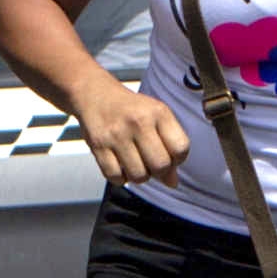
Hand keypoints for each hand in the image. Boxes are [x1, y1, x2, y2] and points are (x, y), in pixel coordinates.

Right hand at [74, 80, 190, 185]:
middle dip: (159, 171)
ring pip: (139, 175)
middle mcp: (138, 122)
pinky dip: (120, 178)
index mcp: (158, 112)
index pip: (181, 148)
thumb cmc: (132, 110)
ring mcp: (116, 134)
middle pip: (161, 165)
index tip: (169, 155)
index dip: (178, 159)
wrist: (95, 95)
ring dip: (140, 176)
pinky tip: (121, 167)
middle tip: (151, 163)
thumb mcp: (156, 118)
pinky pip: (115, 177)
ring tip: (136, 164)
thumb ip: (169, 146)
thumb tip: (172, 182)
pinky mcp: (98, 145)